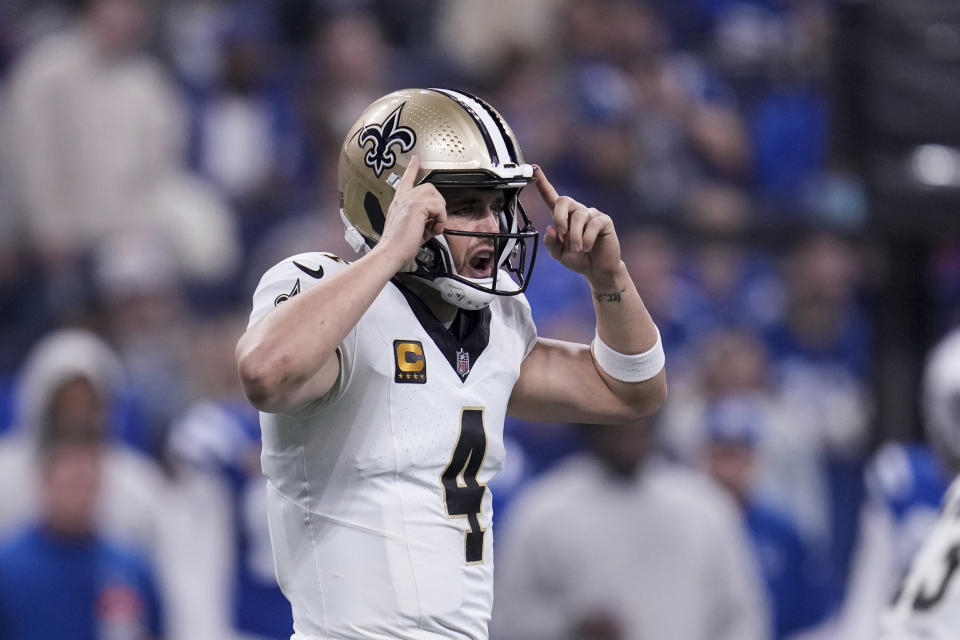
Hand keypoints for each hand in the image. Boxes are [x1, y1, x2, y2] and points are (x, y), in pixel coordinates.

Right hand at [377, 156, 447, 269]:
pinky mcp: (417, 206)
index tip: (415, 159)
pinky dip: (441, 221)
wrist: (390, 252)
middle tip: (433, 222)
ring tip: (432, 227)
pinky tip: (433, 230)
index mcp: (399, 202)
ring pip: (436, 197)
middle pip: (430, 188)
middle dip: (437, 204)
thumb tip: (434, 223)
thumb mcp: (410, 229)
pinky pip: (439, 208)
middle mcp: (403, 198)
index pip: (406, 179)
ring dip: (439, 214)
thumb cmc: (397, 246)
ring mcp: (410, 200)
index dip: (412, 168)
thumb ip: (421, 221)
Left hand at [535, 166, 621, 281]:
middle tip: (562, 234)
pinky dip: (586, 239)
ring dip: (574, 236)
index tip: (535, 169)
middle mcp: (577, 212)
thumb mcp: (559, 255)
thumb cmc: (579, 259)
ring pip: (579, 216)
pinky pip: (593, 225)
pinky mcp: (604, 221)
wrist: (598, 270)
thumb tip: (551, 228)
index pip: (552, 197)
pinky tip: (587, 247)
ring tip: (578, 249)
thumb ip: (551, 243)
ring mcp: (591, 215)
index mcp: (563, 217)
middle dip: (559, 217)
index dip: (543, 184)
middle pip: (564, 200)